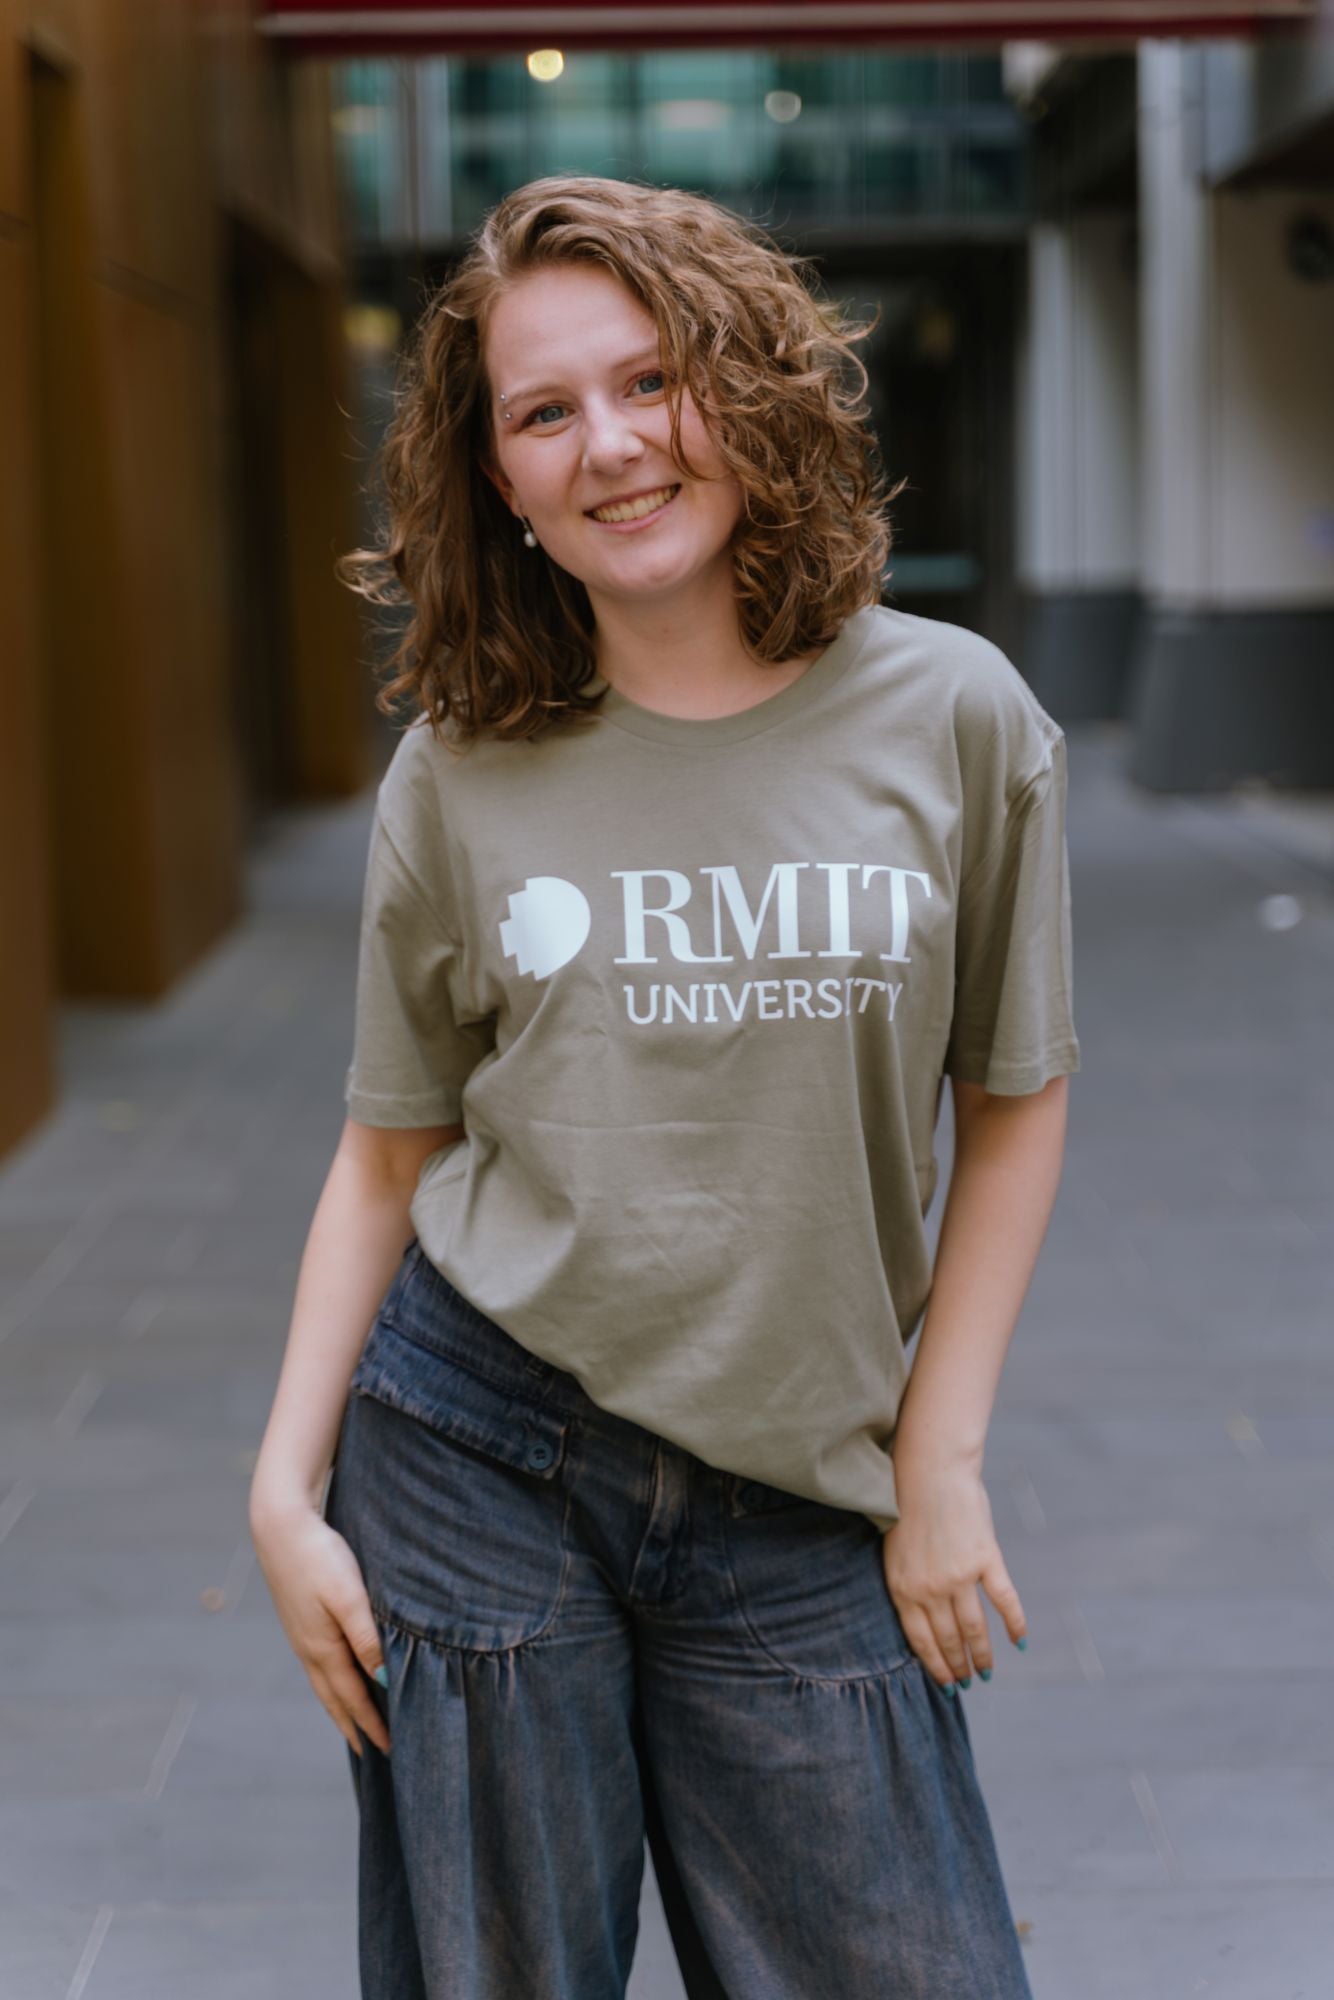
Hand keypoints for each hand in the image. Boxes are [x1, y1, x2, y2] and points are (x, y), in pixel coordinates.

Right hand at [249, 1502, 391, 1758]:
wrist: (280, 1525)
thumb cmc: (319, 1556)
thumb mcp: (349, 1596)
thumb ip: (366, 1637)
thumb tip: (382, 1679)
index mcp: (323, 1648)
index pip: (352, 1697)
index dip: (370, 1723)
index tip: (388, 1749)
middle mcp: (308, 1649)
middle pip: (333, 1698)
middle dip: (353, 1725)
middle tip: (371, 1752)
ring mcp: (300, 1635)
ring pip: (324, 1682)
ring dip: (340, 1706)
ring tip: (353, 1723)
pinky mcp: (299, 1620)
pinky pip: (318, 1664)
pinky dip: (331, 1682)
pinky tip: (337, 1675)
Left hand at [880, 1457, 1026, 1687]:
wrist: (930, 1472)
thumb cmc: (908, 1508)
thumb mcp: (896, 1552)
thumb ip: (909, 1584)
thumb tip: (924, 1616)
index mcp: (903, 1588)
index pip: (920, 1640)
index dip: (935, 1666)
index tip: (946, 1684)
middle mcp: (929, 1588)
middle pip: (948, 1638)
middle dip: (959, 1666)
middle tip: (969, 1683)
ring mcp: (959, 1575)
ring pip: (974, 1628)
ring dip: (983, 1655)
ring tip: (987, 1672)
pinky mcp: (985, 1559)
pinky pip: (1004, 1601)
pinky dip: (1015, 1624)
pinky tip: (1020, 1641)